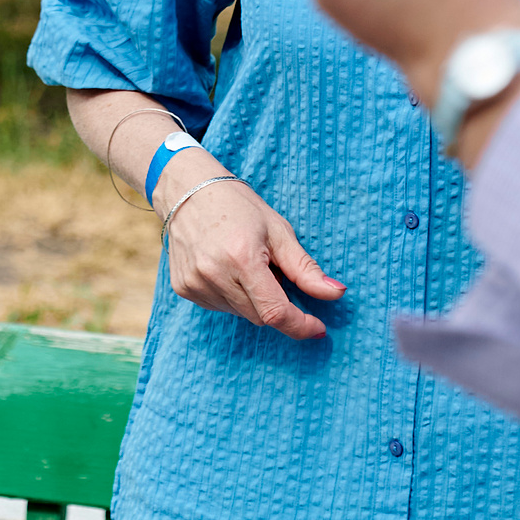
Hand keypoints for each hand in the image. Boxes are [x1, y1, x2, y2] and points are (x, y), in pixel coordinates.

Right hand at [163, 175, 344, 339]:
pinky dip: (232, 296)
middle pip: (260, 316)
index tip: (319, 328)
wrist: (188, 190)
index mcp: (242, 258)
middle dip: (276, 302)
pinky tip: (227, 269)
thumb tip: (336, 293)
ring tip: (245, 263)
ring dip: (253, 299)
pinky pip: (220, 307)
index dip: (300, 325)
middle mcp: (214, 275)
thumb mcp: (278, 231)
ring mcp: (195, 284)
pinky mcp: (183, 288)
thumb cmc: (239, 206)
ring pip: (240, 314)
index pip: (275, 312)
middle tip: (272, 270)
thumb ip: (305, 269)